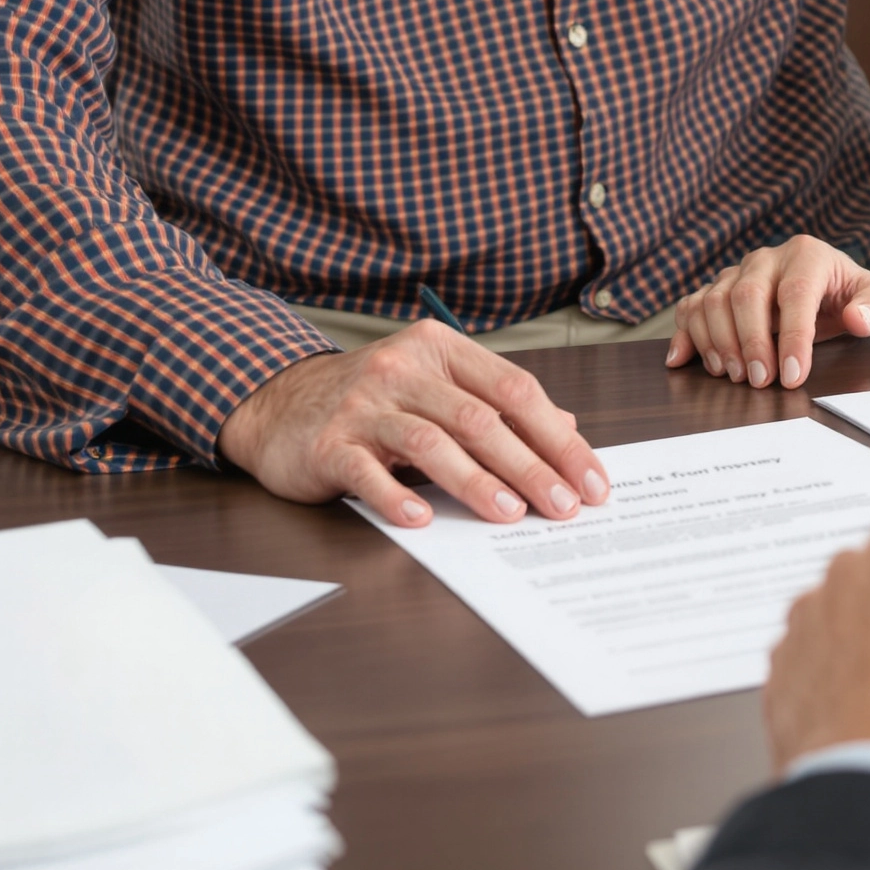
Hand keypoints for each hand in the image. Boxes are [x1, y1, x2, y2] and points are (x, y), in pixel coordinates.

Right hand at [218, 322, 607, 527]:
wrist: (279, 403)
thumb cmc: (373, 399)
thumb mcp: (437, 388)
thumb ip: (496, 405)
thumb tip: (567, 430)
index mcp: (442, 351)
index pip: (516, 391)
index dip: (559, 438)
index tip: (591, 480)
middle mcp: (404, 371)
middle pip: (481, 419)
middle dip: (531, 467)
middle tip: (563, 506)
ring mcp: (363, 405)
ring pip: (431, 443)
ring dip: (477, 482)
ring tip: (511, 514)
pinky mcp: (327, 444)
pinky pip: (367, 472)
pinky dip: (396, 496)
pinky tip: (422, 519)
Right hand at [665, 235, 869, 388]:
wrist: (825, 285)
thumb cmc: (848, 296)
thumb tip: (857, 320)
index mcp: (808, 255)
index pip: (796, 293)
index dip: (793, 336)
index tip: (793, 375)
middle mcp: (767, 258)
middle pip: (746, 295)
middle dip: (751, 343)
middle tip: (760, 382)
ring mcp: (737, 272)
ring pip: (713, 300)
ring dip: (718, 342)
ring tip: (733, 376)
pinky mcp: (716, 289)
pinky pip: (690, 306)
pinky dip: (685, 333)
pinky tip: (684, 360)